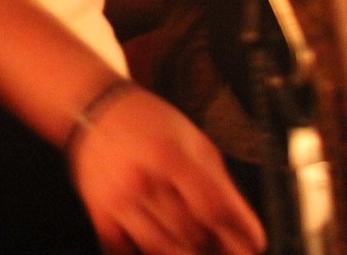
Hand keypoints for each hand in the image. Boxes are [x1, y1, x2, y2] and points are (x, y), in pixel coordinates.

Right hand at [68, 85, 264, 254]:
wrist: (93, 106)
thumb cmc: (149, 121)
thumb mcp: (195, 142)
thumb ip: (221, 186)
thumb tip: (248, 233)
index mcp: (170, 156)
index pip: (213, 210)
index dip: (238, 234)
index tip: (253, 244)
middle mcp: (141, 179)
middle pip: (190, 233)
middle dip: (212, 242)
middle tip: (221, 240)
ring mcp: (118, 198)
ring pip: (161, 248)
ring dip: (183, 249)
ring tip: (192, 240)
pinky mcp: (99, 209)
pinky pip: (124, 249)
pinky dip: (146, 251)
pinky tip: (158, 241)